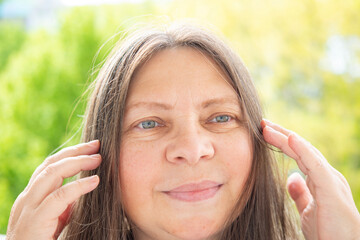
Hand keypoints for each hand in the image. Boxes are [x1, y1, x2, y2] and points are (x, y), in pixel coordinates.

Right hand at [6, 140, 101, 239]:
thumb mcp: (56, 219)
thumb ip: (65, 203)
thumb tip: (83, 188)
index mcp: (32, 196)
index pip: (50, 166)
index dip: (71, 154)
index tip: (92, 148)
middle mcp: (27, 198)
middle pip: (50, 164)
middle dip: (75, 152)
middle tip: (97, 146)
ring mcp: (28, 208)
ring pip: (50, 174)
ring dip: (77, 162)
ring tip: (98, 159)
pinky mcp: (34, 221)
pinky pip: (58, 197)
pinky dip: (78, 186)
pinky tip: (95, 181)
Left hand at [261, 119, 359, 239]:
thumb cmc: (329, 233)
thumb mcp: (308, 211)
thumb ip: (301, 193)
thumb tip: (291, 177)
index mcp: (321, 180)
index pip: (299, 154)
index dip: (282, 142)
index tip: (265, 132)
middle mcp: (327, 176)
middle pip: (302, 149)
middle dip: (282, 135)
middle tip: (263, 123)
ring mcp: (331, 181)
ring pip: (306, 152)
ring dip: (286, 138)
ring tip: (268, 128)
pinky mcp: (331, 189)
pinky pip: (316, 165)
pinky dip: (303, 150)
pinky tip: (290, 138)